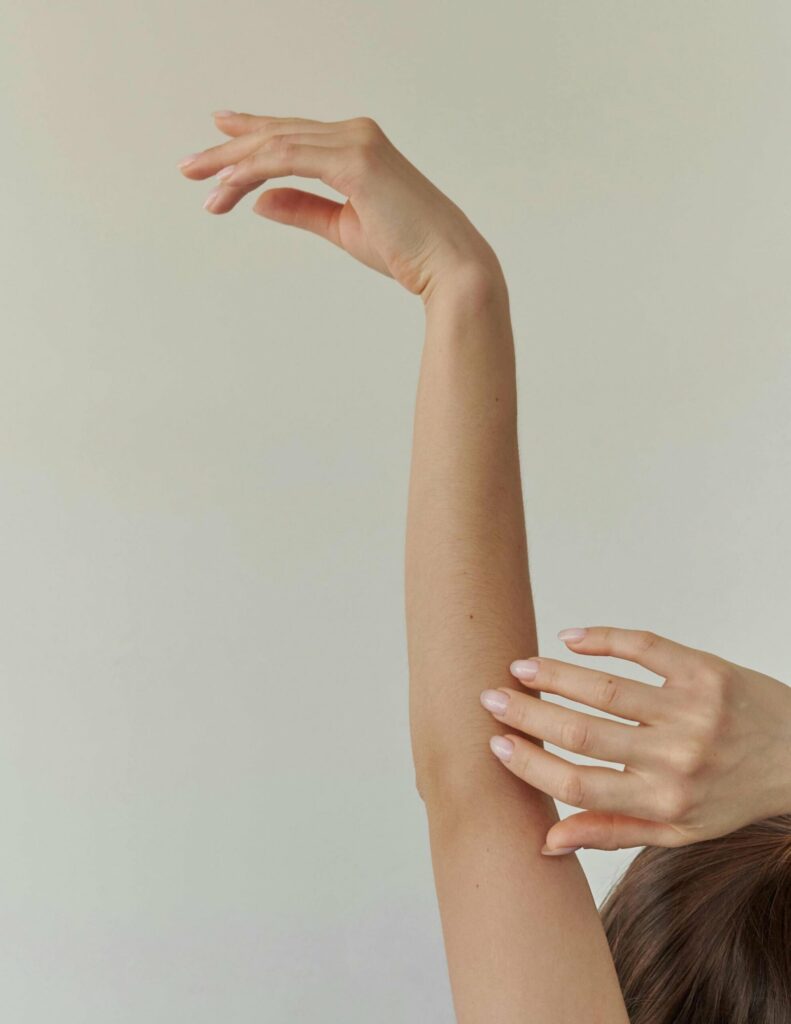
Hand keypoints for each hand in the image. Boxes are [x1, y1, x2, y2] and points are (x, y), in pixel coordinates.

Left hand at [177, 111, 499, 301]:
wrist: (448, 265)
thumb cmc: (407, 250)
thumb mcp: (343, 226)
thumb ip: (303, 209)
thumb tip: (262, 200)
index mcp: (358, 147)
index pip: (293, 135)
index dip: (253, 132)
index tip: (219, 134)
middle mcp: (356, 135)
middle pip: (278, 135)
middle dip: (229, 149)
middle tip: (190, 166)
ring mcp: (356, 143)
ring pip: (277, 144)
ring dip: (232, 162)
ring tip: (198, 179)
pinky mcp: (355, 161)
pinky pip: (289, 159)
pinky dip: (254, 171)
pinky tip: (228, 186)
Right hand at [480, 626, 790, 852]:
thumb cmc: (733, 795)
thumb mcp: (678, 829)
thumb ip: (613, 830)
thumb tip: (547, 841)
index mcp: (663, 801)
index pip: (577, 785)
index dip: (530, 764)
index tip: (497, 743)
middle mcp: (675, 758)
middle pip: (581, 733)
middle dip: (527, 714)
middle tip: (491, 697)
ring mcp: (691, 711)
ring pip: (605, 690)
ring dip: (553, 675)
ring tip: (519, 667)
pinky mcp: (704, 671)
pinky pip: (644, 647)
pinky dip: (602, 638)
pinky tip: (570, 638)